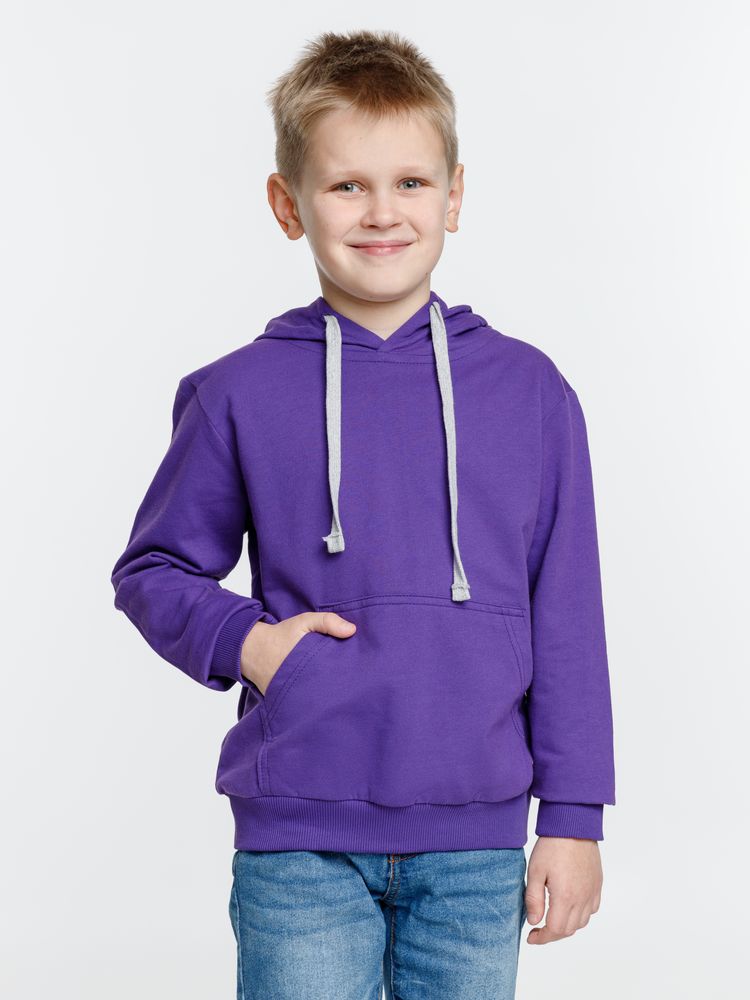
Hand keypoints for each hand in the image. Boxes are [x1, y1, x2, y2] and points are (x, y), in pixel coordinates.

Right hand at [240, 612, 355, 694]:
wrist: (252, 650)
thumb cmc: (281, 635)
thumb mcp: (303, 622)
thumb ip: (327, 622)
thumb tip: (352, 630)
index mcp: (311, 665)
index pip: (337, 675)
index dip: (351, 674)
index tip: (361, 672)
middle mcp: (303, 684)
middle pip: (331, 691)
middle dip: (343, 689)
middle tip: (357, 687)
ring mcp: (295, 696)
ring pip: (319, 701)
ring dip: (330, 698)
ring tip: (344, 696)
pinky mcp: (288, 702)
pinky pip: (306, 704)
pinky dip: (315, 702)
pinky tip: (325, 701)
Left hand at [524, 836, 602, 943]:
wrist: (574, 825)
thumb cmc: (552, 845)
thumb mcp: (535, 870)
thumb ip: (534, 899)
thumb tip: (534, 922)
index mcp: (565, 897)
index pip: (555, 930)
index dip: (542, 938)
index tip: (531, 937)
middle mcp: (582, 898)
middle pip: (569, 930)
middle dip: (552, 934)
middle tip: (538, 929)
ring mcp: (592, 892)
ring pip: (581, 922)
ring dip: (566, 926)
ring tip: (552, 919)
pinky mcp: (597, 885)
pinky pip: (592, 909)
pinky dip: (580, 915)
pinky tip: (569, 907)